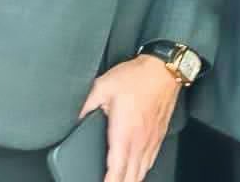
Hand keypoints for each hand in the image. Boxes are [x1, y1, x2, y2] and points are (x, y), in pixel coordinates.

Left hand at [78, 55, 180, 181]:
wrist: (165, 68)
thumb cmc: (137, 76)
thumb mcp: (102, 86)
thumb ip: (86, 105)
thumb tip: (75, 118)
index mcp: (124, 132)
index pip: (116, 168)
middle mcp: (140, 139)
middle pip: (131, 175)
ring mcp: (151, 138)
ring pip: (142, 170)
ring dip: (132, 180)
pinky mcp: (159, 133)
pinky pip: (151, 159)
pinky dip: (143, 170)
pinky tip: (139, 172)